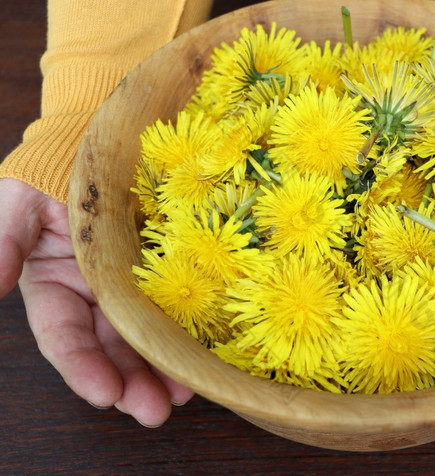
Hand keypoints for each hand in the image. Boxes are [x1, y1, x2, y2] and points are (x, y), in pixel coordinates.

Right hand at [0, 178, 193, 426]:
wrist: (105, 134)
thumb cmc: (54, 168)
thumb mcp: (16, 203)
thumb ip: (1, 243)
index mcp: (57, 285)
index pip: (65, 336)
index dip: (82, 366)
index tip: (105, 393)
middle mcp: (97, 293)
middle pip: (113, 348)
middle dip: (131, 382)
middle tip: (155, 411)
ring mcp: (136, 284)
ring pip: (148, 335)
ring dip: (163, 369)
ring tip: (184, 396)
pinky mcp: (170, 270)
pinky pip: (181, 305)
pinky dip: (191, 333)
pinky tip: (205, 358)